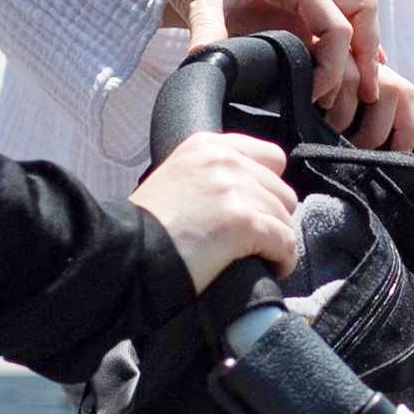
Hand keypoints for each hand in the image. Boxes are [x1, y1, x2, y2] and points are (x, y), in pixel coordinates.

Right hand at [130, 129, 301, 286]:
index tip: (255, 209)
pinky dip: (282, 260)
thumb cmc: (147, 227)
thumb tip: (251, 194)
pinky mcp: (244, 222)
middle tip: (253, 241)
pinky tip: (271, 268)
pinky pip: (285, 242)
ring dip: (276, 242)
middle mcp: (224, 160)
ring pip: (286, 218)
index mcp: (208, 145)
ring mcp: (235, 189)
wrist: (127, 254)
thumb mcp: (177, 177)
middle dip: (271, 218)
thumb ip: (213, 174)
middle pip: (282, 191)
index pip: (271, 157)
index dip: (268, 188)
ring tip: (258, 257)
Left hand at [164, 0, 397, 124]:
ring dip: (366, 35)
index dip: (334, 64)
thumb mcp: (198, 0)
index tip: (317, 94)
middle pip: (363, 4)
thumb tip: (205, 66)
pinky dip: (357, 24)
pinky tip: (354, 54)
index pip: (335, 22)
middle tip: (364, 89)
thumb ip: (206, 32)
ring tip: (364, 77)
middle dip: (368, 49)